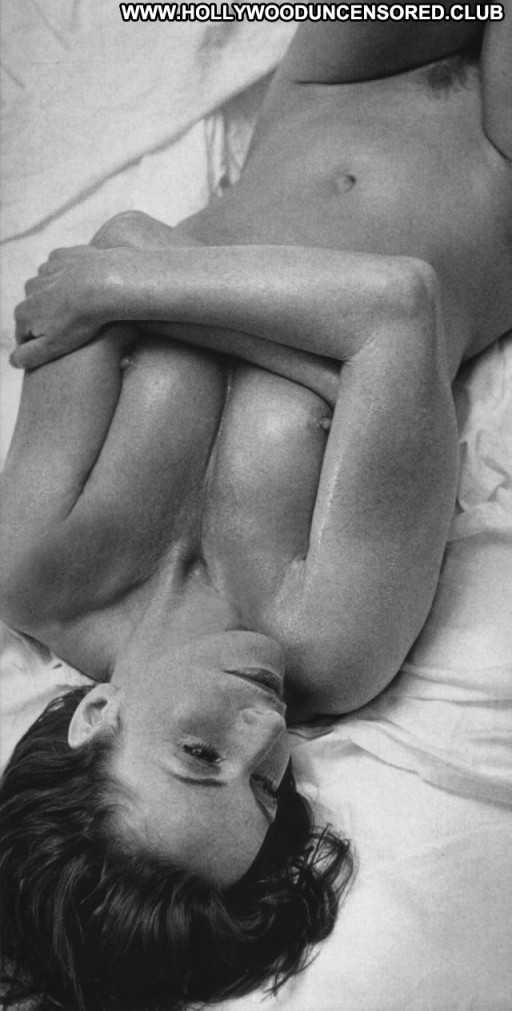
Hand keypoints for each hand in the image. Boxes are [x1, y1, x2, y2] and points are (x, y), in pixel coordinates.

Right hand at [11, 246, 108, 368]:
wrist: (105, 284)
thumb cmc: (81, 320)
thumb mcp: (54, 346)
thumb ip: (29, 356)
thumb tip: (12, 362)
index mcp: (23, 313)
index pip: (25, 336)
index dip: (42, 345)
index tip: (62, 347)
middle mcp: (28, 290)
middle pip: (38, 311)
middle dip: (52, 320)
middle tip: (76, 327)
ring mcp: (44, 271)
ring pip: (49, 289)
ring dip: (61, 298)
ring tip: (83, 307)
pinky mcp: (62, 256)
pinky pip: (62, 270)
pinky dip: (71, 278)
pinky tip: (86, 286)